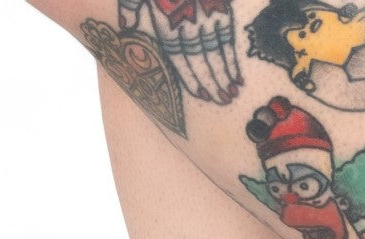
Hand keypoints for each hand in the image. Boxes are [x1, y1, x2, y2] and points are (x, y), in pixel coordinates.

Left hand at [119, 1, 242, 105]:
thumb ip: (131, 10)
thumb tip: (126, 28)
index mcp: (166, 23)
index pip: (181, 59)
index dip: (192, 79)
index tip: (202, 96)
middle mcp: (187, 23)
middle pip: (202, 60)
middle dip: (212, 83)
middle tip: (222, 102)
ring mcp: (205, 16)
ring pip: (217, 53)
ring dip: (225, 76)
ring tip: (231, 95)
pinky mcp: (219, 10)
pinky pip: (228, 39)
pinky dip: (233, 60)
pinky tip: (238, 77)